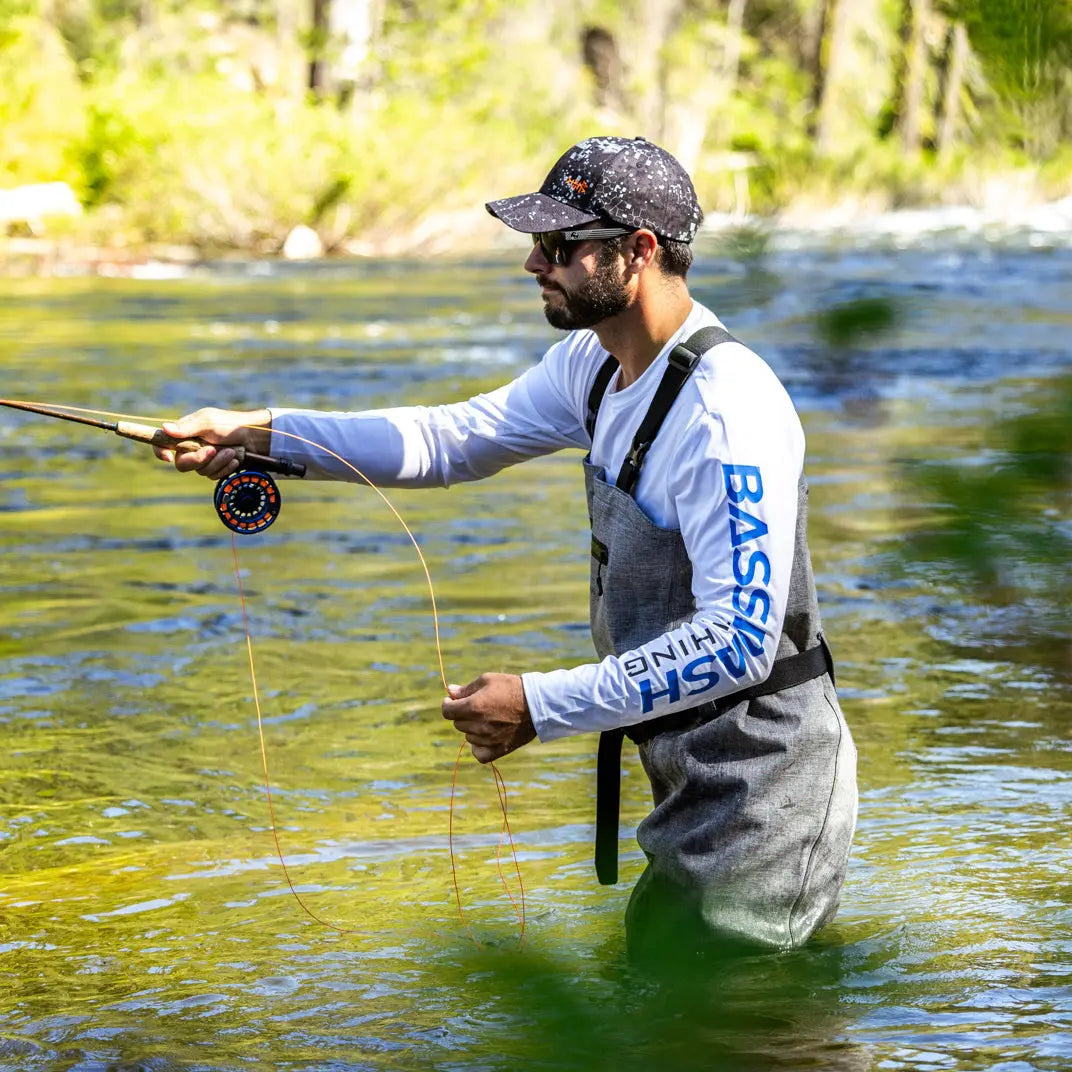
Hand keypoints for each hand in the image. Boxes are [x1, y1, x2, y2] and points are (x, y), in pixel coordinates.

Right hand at [153, 407, 270, 478]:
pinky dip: (225, 468)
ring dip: (218, 462)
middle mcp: (191, 447)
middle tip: (213, 450)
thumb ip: (187, 428)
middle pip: (183, 464)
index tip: (169, 457)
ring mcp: (204, 459)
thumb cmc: (230, 425)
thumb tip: (164, 428)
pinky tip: (234, 459)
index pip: (163, 444)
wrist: (255, 437)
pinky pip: (213, 476)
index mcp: (185, 433)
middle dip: (199, 459)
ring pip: (201, 471)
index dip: (161, 451)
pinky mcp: (216, 468)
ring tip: (231, 451)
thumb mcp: (208, 422)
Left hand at [442, 673, 535, 763]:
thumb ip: (466, 689)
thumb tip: (449, 692)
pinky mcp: (499, 749)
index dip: (448, 704)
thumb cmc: (512, 688)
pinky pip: (479, 754)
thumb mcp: (487, 680)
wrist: (538, 704)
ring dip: (473, 728)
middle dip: (463, 714)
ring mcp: (488, 739)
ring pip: (468, 737)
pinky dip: (479, 747)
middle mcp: (479, 725)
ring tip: (489, 718)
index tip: (452, 700)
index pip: (447, 711)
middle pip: (457, 723)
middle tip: (478, 706)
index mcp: (473, 707)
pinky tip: (486, 737)